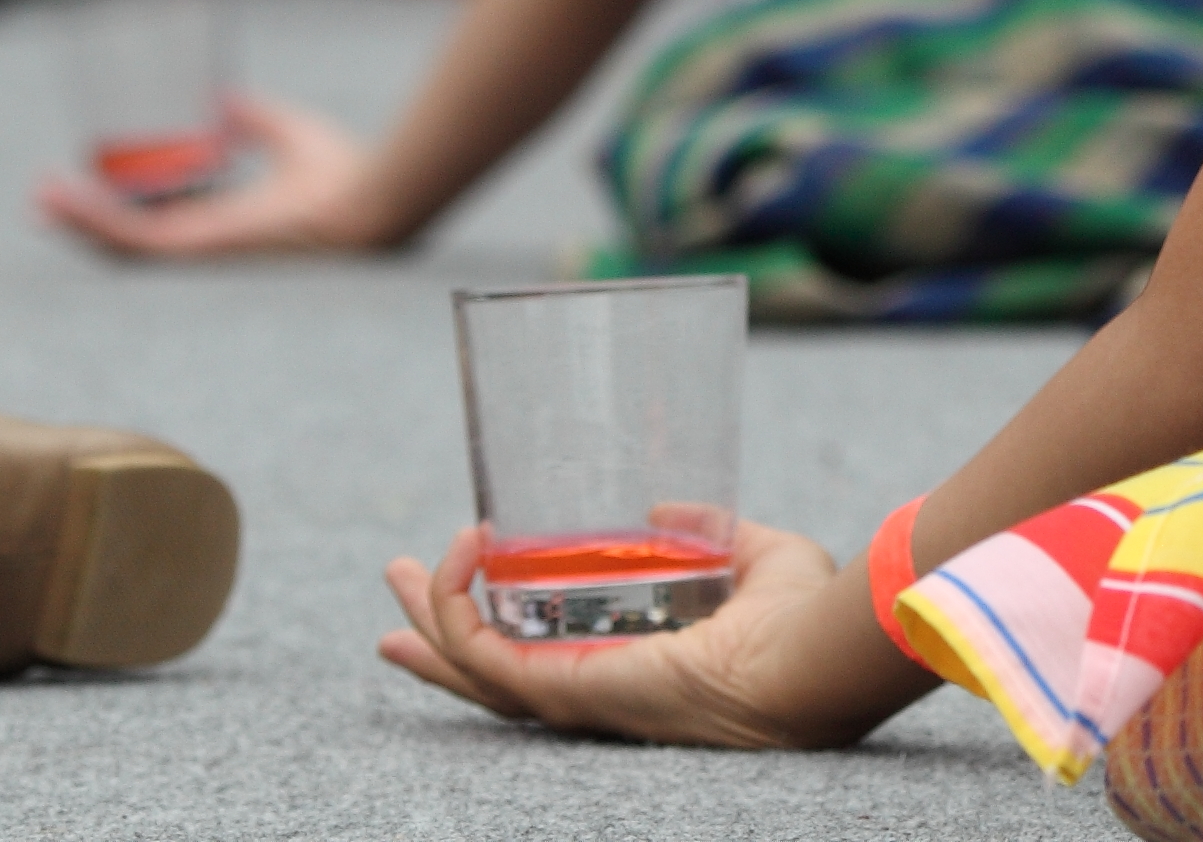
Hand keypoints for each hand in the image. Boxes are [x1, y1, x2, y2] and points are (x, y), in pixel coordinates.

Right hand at [34, 92, 410, 258]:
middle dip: (84, 221)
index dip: (119, 210)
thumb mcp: (286, 134)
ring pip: (120, 244)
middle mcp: (205, 242)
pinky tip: (63, 201)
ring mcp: (198, 250)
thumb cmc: (342, 174)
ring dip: (77, 220)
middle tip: (46, 198)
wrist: (367, 199)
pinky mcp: (197, 247)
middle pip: (127, 240)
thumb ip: (256, 119)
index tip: (86, 185)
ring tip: (41, 198)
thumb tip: (224, 96)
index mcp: (223, 223)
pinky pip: (132, 241)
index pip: (158, 224)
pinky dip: (95, 222)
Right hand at [377, 515, 917, 750]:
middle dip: (438, 633)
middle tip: (396, 593)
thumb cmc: (799, 620)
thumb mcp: (751, 558)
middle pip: (491, 670)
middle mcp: (598, 687)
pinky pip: (483, 650)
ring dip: (431, 614)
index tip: (471, 588)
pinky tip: (459, 553)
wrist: (805, 656)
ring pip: (474, 665)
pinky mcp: (562, 687)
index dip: (506, 628)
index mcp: (636, 665)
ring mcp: (574, 694)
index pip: (554, 654)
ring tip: (398, 572)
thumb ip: (711, 530)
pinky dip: (457, 604)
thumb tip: (665, 509)